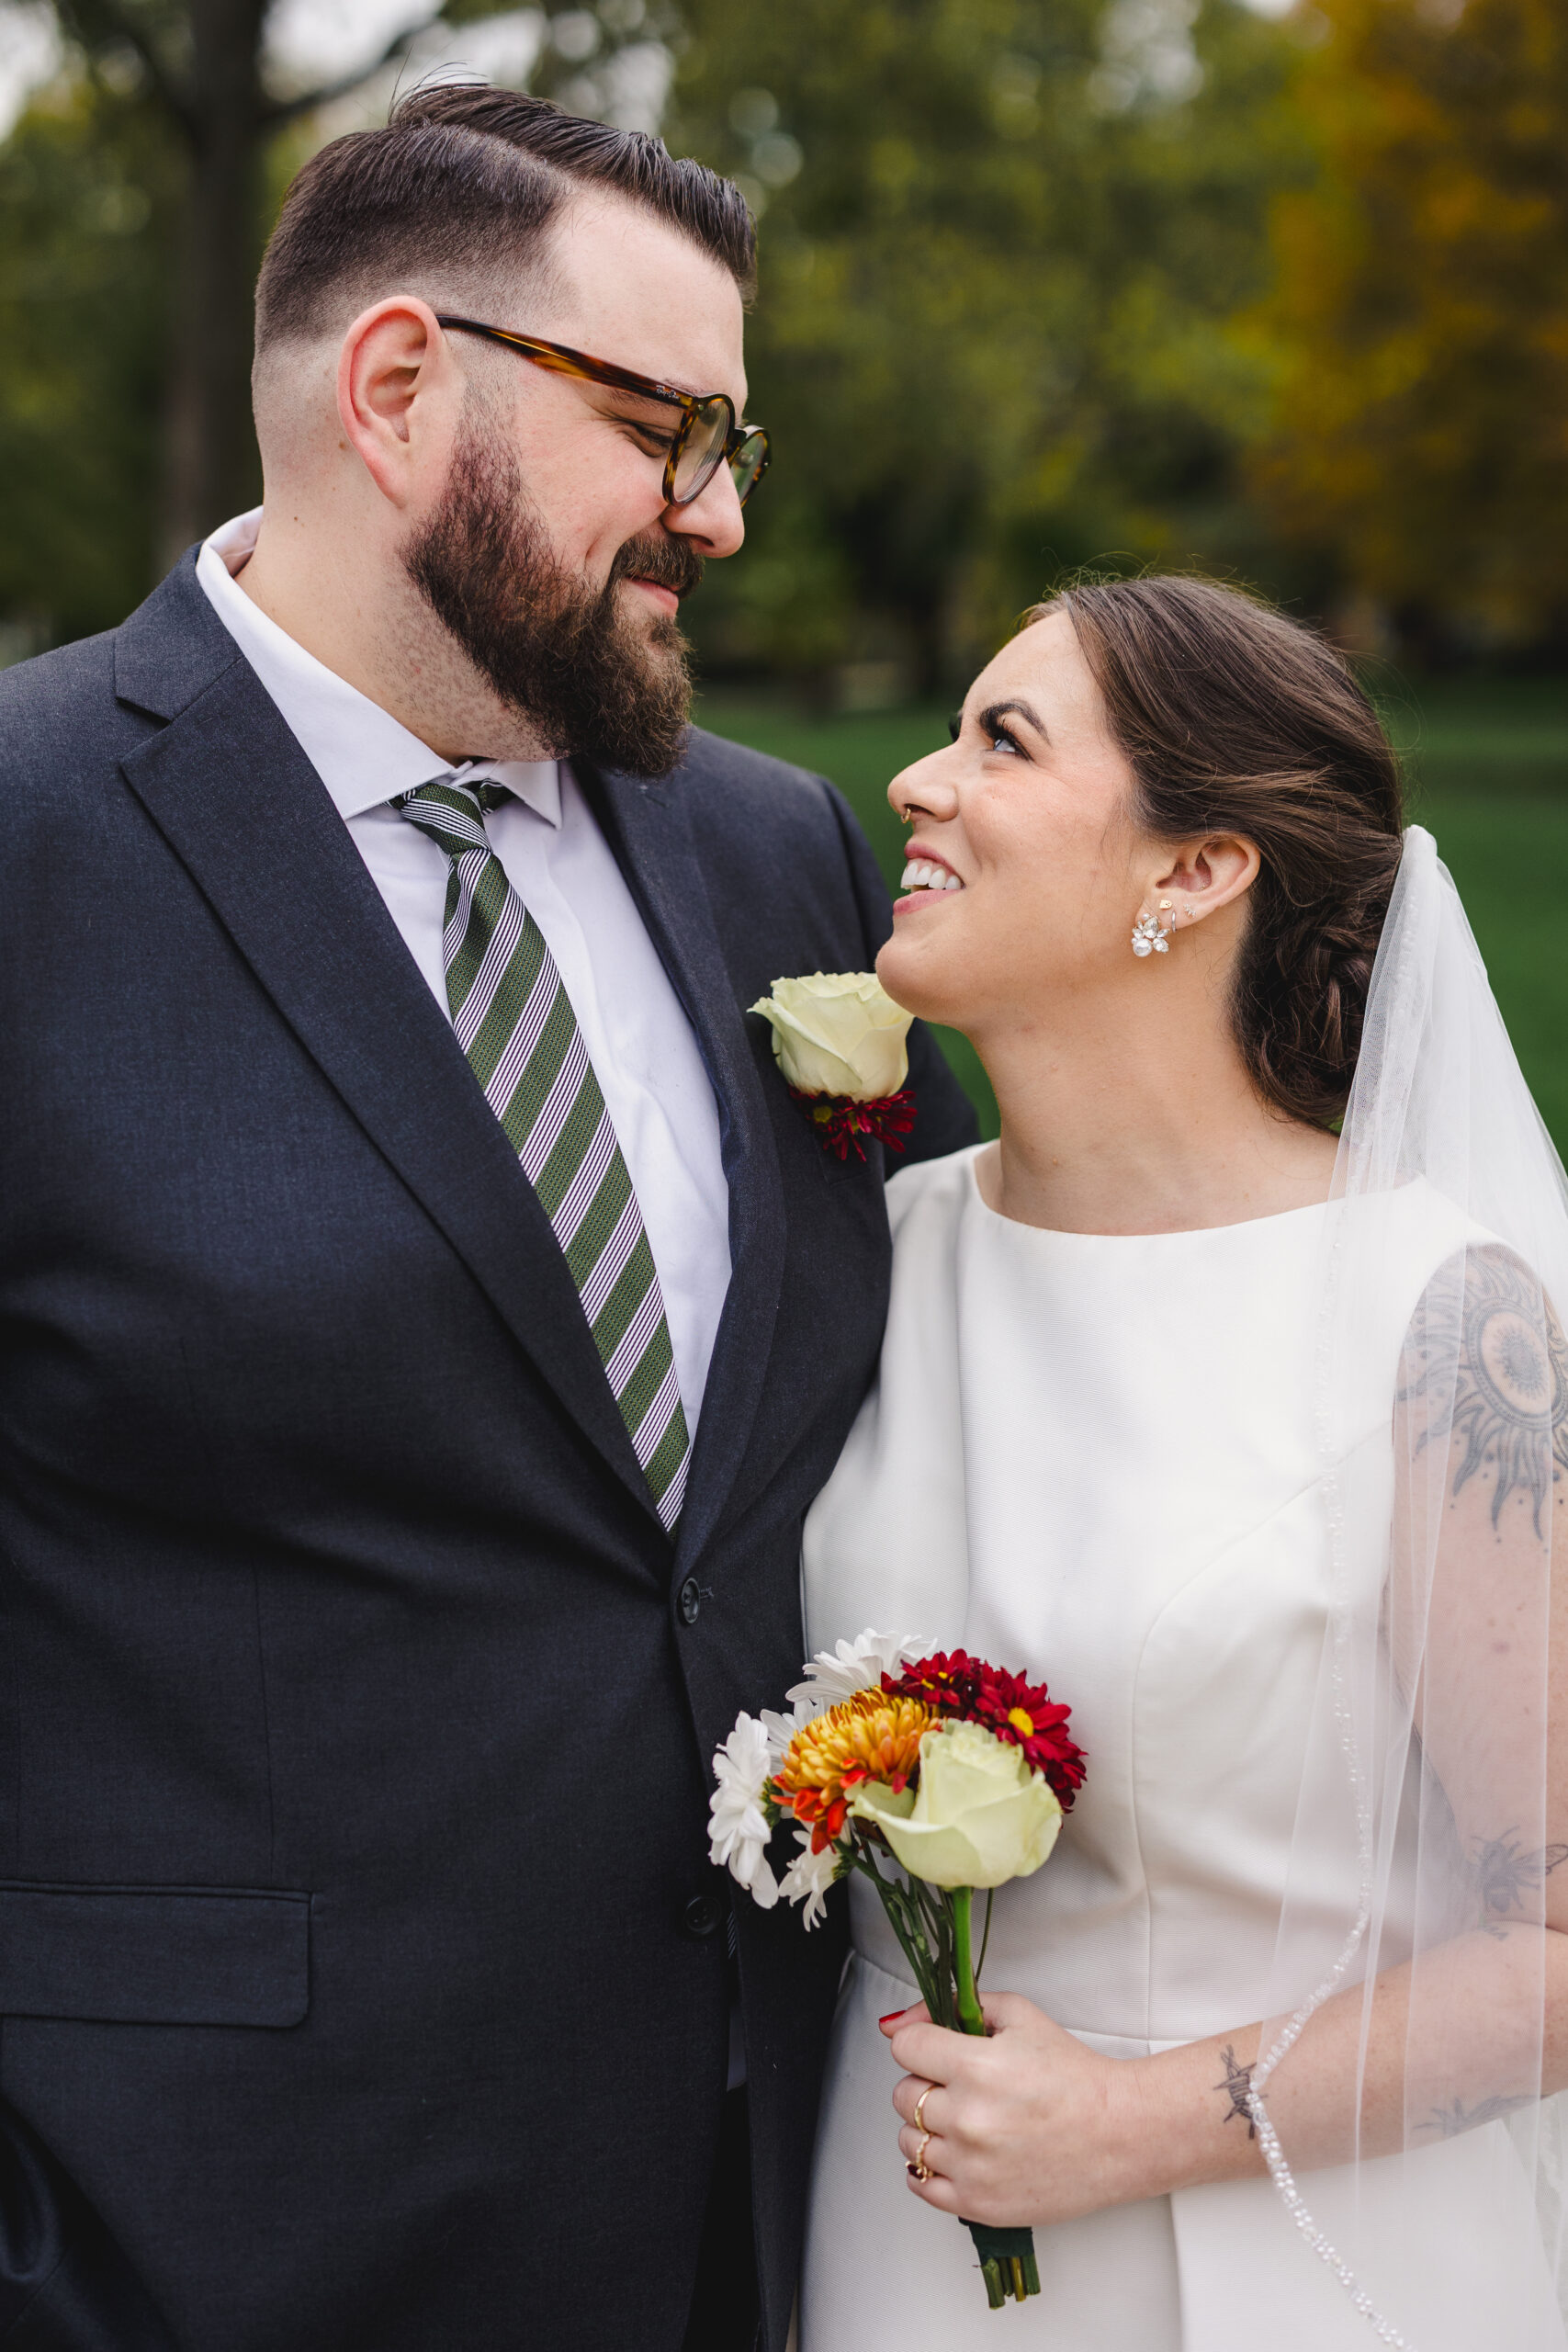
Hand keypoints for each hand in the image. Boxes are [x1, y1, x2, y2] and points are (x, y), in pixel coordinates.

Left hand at [883, 1994, 1157, 2227]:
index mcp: (976, 2067)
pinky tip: (956, 2153)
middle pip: (902, 2095)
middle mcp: (967, 2119)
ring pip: (908, 2140)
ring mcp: (970, 2166)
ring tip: (965, 2121)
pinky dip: (928, 2169)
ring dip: (928, 2128)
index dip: (920, 2044)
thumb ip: (958, 2006)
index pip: (904, 2048)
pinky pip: (919, 2184)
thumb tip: (897, 2022)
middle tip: (960, 2087)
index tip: (936, 2051)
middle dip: (925, 2085)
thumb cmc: (1075, 2076)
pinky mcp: (977, 2204)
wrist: (1120, 2134)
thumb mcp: (1020, 2015)